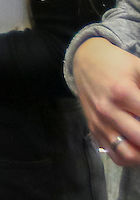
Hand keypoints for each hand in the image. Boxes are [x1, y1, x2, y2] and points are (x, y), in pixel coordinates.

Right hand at [71, 37, 139, 166]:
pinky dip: (131, 158)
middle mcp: (108, 111)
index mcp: (122, 92)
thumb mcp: (139, 68)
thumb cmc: (116, 64)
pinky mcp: (94, 129)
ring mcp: (99, 122)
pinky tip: (138, 147)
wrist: (84, 60)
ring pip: (128, 154)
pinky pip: (115, 155)